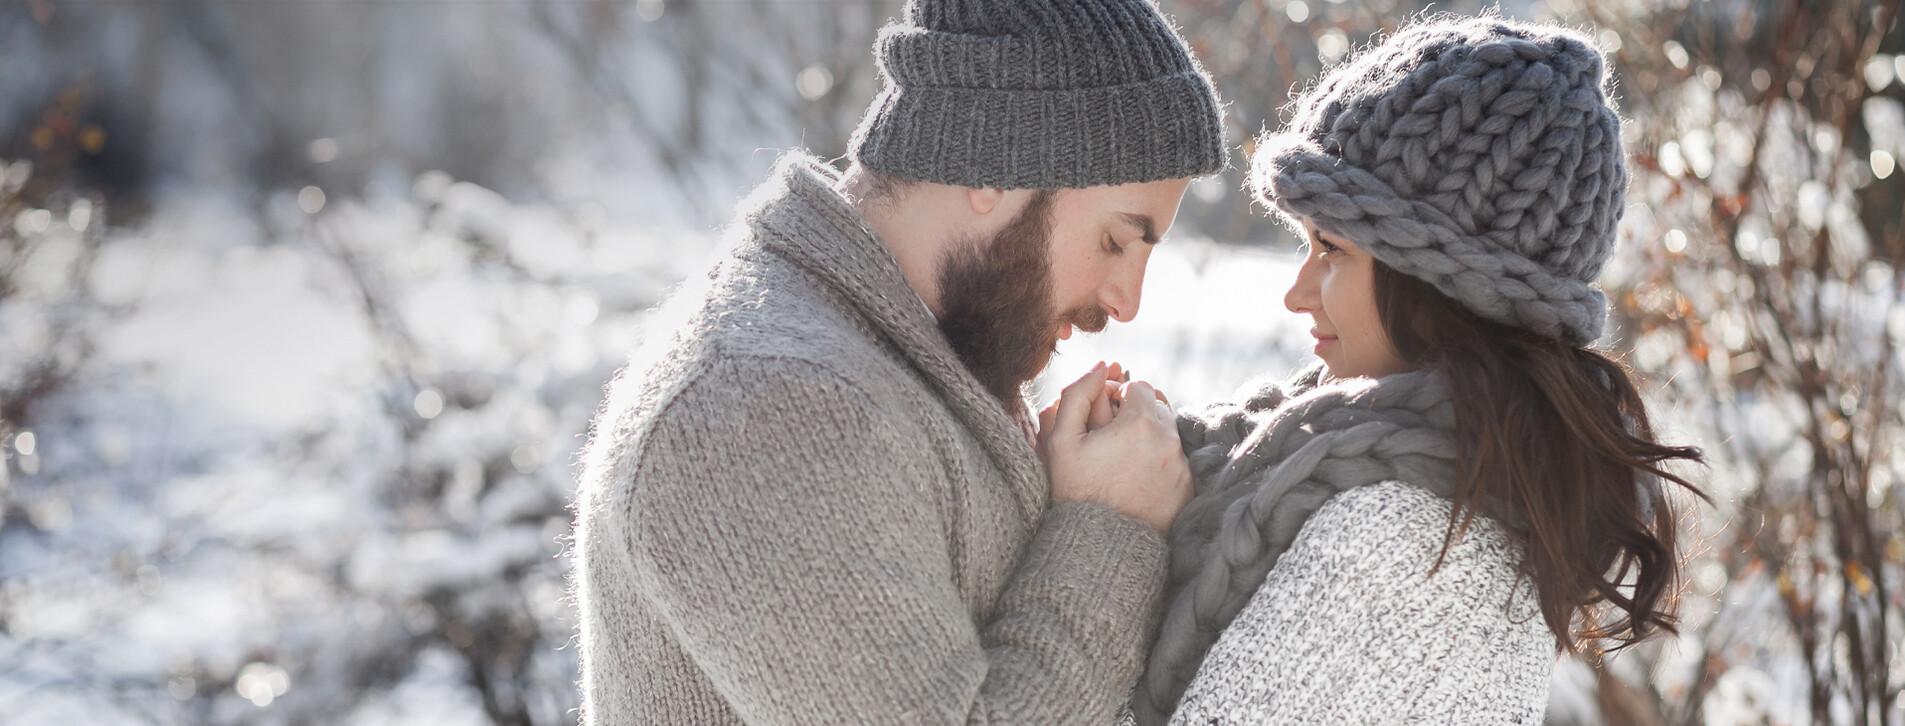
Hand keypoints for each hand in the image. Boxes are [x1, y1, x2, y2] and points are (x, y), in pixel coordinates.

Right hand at [1036, 362, 1191, 533]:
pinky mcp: (1188, 488)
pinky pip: (1176, 461)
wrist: (1099, 545)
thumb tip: (1101, 366)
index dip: (1116, 396)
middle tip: (1110, 439)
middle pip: (1157, 407)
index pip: (1138, 386)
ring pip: (1168, 434)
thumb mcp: (1061, 440)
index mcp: (1140, 421)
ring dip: (1148, 438)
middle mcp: (1169, 439)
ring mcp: (1182, 465)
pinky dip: (1159, 463)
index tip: (1102, 417)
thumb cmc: (1075, 491)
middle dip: (1135, 415)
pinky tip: (1136, 479)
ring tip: (1122, 461)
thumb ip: (1078, 393)